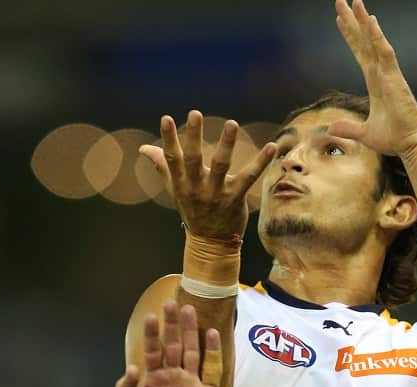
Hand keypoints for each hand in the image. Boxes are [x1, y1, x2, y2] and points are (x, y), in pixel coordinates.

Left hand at [114, 300, 222, 386]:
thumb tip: (131, 368)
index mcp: (153, 381)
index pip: (152, 352)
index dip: (151, 335)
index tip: (151, 316)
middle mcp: (172, 377)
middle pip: (173, 345)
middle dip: (172, 325)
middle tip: (172, 302)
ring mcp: (191, 384)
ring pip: (192, 351)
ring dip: (191, 331)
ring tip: (190, 309)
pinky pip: (211, 368)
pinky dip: (212, 351)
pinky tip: (212, 333)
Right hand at [139, 111, 275, 239]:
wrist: (210, 243)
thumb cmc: (192, 210)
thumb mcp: (175, 189)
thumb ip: (161, 166)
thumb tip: (143, 148)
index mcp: (181, 183)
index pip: (172, 158)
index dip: (168, 138)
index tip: (166, 118)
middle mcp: (196, 187)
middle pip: (193, 159)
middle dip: (193, 136)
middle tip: (194, 113)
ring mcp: (216, 193)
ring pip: (221, 165)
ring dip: (226, 144)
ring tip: (231, 123)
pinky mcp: (236, 198)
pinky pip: (249, 177)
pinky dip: (261, 162)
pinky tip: (272, 146)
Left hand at [329, 0, 416, 157]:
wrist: (410, 145)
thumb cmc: (394, 139)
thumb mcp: (364, 134)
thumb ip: (348, 128)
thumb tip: (331, 128)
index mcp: (375, 83)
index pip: (360, 53)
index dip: (351, 36)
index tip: (341, 20)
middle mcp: (381, 73)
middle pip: (364, 42)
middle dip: (353, 22)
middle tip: (341, 1)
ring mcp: (389, 74)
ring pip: (374, 41)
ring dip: (364, 21)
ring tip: (354, 1)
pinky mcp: (395, 78)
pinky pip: (384, 52)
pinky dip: (377, 36)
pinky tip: (370, 19)